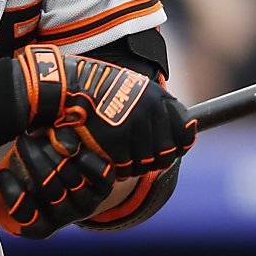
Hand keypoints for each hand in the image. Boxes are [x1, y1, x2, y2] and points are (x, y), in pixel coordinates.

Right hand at [0, 126, 114, 238]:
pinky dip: (88, 161)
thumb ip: (25, 160)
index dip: (13, 195)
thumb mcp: (22, 169)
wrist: (69, 169)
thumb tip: (58, 149)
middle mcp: (61, 218)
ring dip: (59, 155)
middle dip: (35, 162)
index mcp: (37, 224)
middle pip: (50, 191)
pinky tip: (76, 149)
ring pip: (72, 180)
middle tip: (24, 141)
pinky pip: (101, 177)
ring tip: (47, 137)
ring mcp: (84, 205)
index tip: (4, 172)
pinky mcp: (102, 190)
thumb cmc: (36, 169)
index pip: (25, 214)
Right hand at [12, 44, 194, 176]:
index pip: (184, 131)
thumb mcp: (136, 88)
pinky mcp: (115, 141)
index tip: (169, 150)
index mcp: (158, 97)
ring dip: (135, 166)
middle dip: (154, 160)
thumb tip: (186, 137)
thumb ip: (157, 110)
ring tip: (124, 160)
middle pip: (166, 153)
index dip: (179, 145)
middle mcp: (150, 111)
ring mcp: (133, 126)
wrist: (69, 85)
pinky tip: (111, 162)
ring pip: (146, 163)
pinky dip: (119, 170)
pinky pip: (125, 167)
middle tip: (139, 159)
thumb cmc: (100, 89)